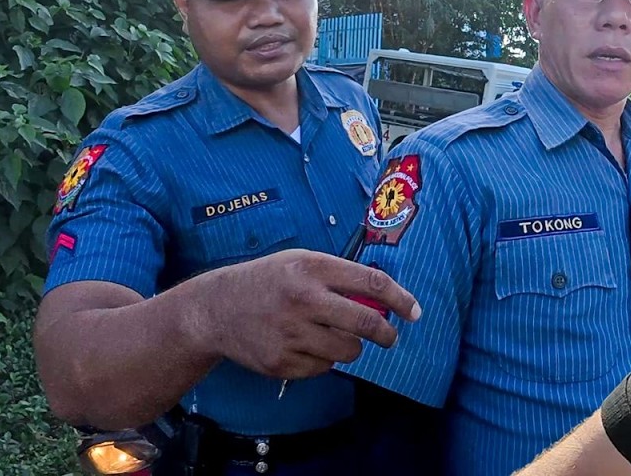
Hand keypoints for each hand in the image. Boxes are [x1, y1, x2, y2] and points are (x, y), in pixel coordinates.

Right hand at [192, 249, 420, 379]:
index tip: (414, 311)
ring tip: (332, 335)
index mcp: (312, 269)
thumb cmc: (269, 280)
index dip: (400, 299)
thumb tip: (385, 299)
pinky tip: (304, 345)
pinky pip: (323, 367)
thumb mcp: (302, 262)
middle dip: (387, 334)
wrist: (215, 309)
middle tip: (390, 337)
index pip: (372, 283)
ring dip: (351, 346)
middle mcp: (303, 300)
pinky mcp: (282, 362)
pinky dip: (323, 359)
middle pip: (366, 323)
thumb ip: (340, 276)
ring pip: (349, 351)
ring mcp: (291, 334)